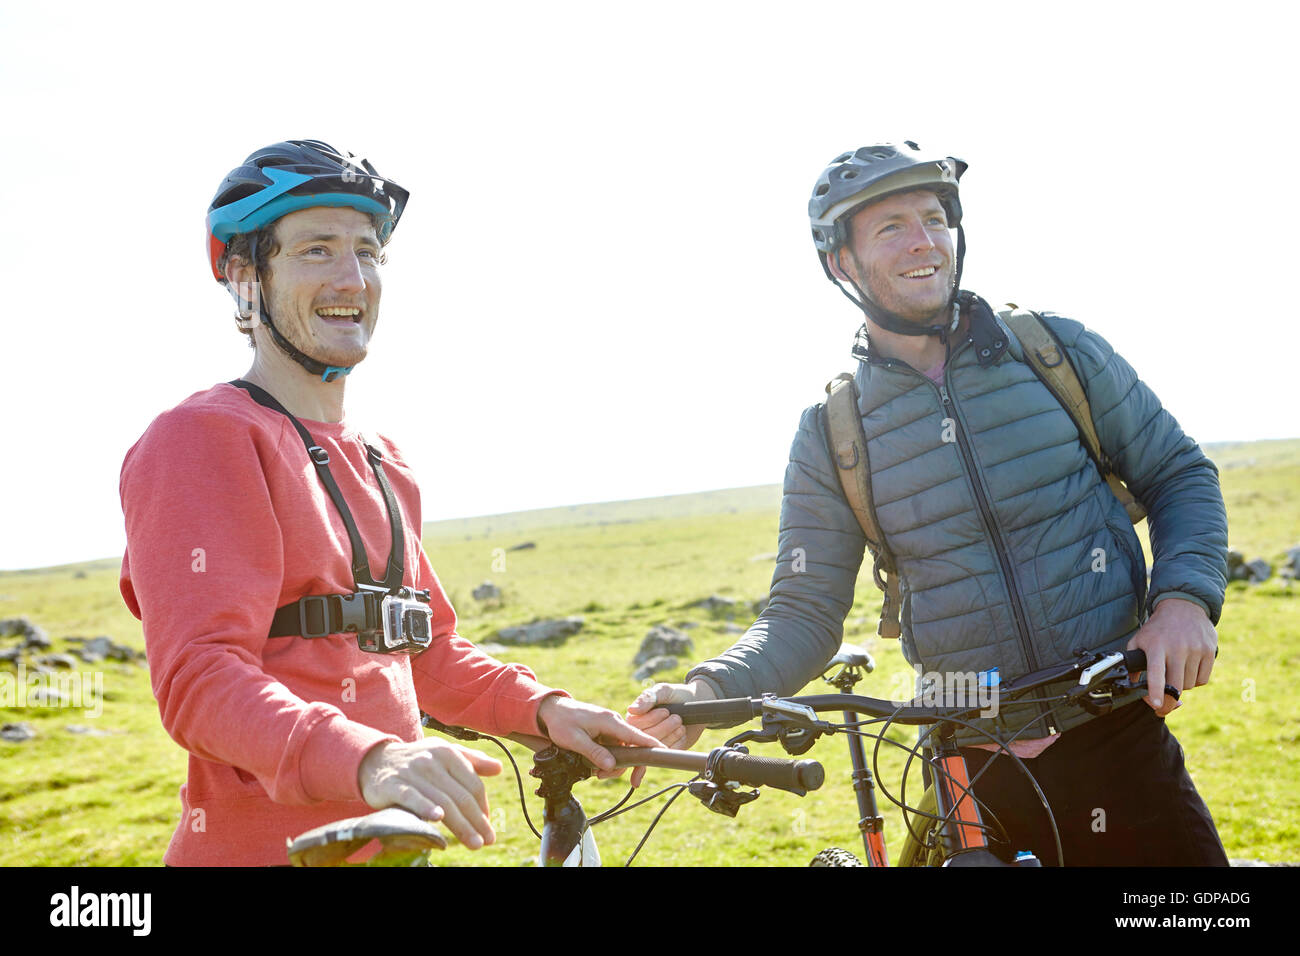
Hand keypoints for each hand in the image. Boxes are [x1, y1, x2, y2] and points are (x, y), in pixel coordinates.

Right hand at [358, 738, 501, 849]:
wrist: (376, 760)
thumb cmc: (418, 760)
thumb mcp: (444, 754)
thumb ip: (472, 760)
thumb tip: (499, 768)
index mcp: (447, 752)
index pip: (472, 783)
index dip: (483, 806)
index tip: (487, 824)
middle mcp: (432, 760)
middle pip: (460, 796)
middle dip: (476, 821)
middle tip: (487, 839)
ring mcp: (412, 772)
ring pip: (441, 801)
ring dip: (460, 824)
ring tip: (474, 842)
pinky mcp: (393, 784)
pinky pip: (412, 797)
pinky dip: (425, 808)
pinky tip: (437, 820)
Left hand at [536, 695, 661, 785]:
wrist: (551, 709)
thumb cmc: (562, 722)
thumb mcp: (575, 740)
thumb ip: (594, 752)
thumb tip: (611, 766)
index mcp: (610, 722)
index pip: (636, 735)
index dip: (652, 745)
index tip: (665, 753)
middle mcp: (613, 723)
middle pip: (631, 748)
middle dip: (623, 766)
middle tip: (604, 778)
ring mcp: (609, 727)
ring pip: (622, 750)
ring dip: (612, 764)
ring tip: (595, 773)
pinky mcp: (604, 732)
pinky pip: (613, 748)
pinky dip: (607, 758)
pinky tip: (594, 765)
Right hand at [625, 679, 716, 751]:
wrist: (695, 703)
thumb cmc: (675, 695)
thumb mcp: (663, 691)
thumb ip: (648, 698)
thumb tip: (631, 710)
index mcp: (634, 718)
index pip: (635, 725)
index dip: (651, 719)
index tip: (665, 711)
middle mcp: (639, 733)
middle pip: (645, 738)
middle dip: (664, 727)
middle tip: (677, 718)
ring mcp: (652, 744)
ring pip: (657, 748)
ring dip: (672, 735)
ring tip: (680, 724)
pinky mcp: (665, 752)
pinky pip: (667, 754)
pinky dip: (678, 743)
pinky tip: (682, 733)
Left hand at [1127, 596, 1217, 716]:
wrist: (1183, 607)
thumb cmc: (1158, 629)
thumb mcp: (1139, 640)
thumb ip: (1132, 663)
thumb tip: (1132, 686)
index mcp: (1156, 646)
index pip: (1156, 673)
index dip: (1156, 691)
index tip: (1157, 704)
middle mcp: (1177, 648)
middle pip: (1175, 685)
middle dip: (1168, 698)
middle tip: (1162, 704)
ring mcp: (1195, 649)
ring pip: (1189, 685)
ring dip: (1181, 686)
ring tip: (1175, 672)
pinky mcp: (1209, 651)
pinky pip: (1203, 679)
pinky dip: (1195, 680)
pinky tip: (1188, 668)